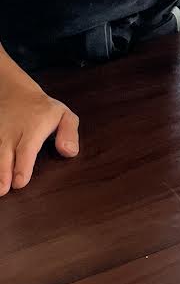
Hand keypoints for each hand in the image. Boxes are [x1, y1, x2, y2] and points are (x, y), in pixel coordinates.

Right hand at [0, 68, 78, 195]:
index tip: (20, 182)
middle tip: (2, 190)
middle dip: (2, 173)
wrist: (16, 93)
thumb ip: (69, 134)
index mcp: (33, 129)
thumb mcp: (64, 115)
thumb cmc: (44, 110)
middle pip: (4, 155)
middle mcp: (11, 133)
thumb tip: (69, 152)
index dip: (23, 166)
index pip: (27, 150)